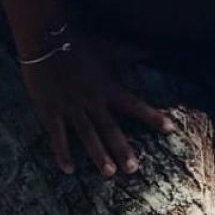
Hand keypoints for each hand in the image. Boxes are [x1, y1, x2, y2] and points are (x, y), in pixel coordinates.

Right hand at [20, 32, 173, 176]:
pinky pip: (57, 135)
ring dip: (98, 155)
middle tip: (133, 169)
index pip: (134, 105)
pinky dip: (62, 152)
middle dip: (122, 148)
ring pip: (87, 135)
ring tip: (109, 173)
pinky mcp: (50, 111)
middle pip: (110, 127)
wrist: (45, 41)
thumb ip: (131, 51)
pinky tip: (69, 170)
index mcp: (106, 86)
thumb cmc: (78, 44)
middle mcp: (91, 100)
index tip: (169, 129)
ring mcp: (70, 107)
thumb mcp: (108, 47)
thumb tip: (155, 49)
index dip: (152, 116)